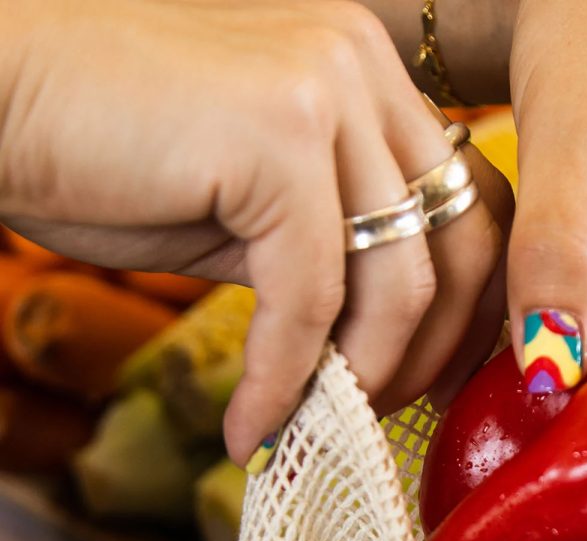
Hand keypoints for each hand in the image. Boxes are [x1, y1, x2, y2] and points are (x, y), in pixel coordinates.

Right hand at [0, 0, 512, 463]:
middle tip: (375, 418)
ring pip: (399, 283)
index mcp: (372, 76)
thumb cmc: (108, 159)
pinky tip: (252, 425)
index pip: (476, 207)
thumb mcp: (258, 211)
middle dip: (430, 357)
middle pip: (462, 245)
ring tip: (314, 427)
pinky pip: (311, 299)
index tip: (433, 386)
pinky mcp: (275, 135)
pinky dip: (286, 381)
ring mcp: (325, 88)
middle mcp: (363, 65)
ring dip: (362, 380)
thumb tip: (400, 348)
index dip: (475, 312)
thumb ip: (338, 255)